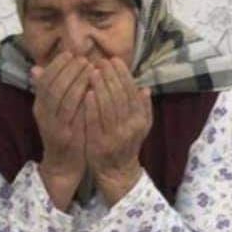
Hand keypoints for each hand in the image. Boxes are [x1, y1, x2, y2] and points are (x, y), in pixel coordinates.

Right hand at [31, 52, 92, 208]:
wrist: (62, 164)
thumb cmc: (63, 131)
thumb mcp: (53, 110)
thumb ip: (50, 89)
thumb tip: (37, 67)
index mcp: (39, 105)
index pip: (44, 79)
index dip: (56, 65)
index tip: (70, 53)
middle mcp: (43, 114)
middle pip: (53, 86)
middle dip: (68, 69)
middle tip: (82, 59)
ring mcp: (53, 125)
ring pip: (62, 98)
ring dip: (76, 81)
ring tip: (90, 69)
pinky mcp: (65, 136)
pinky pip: (73, 114)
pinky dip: (82, 99)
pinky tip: (93, 89)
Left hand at [84, 57, 152, 204]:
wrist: (117, 172)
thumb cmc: (127, 143)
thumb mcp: (141, 126)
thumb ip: (143, 108)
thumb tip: (145, 87)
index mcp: (139, 119)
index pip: (132, 91)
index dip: (123, 74)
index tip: (113, 60)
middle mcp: (129, 127)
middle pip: (120, 96)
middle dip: (110, 76)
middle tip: (100, 61)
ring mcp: (114, 136)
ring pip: (108, 107)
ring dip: (100, 87)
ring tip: (92, 71)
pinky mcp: (99, 143)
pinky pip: (95, 122)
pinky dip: (92, 107)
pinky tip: (86, 93)